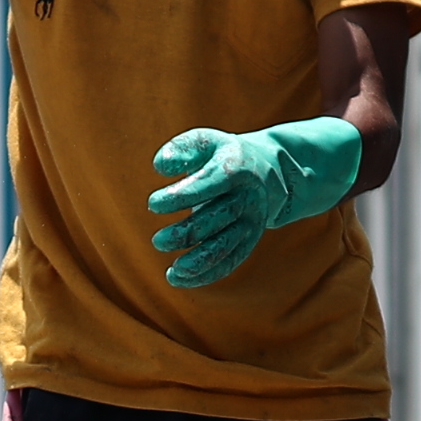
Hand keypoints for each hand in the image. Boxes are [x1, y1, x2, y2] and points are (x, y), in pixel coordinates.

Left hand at [147, 118, 362, 287]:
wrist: (267, 172)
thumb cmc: (223, 155)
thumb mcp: (205, 141)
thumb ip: (180, 148)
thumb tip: (160, 166)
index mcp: (236, 168)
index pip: (209, 184)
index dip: (180, 196)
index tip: (153, 204)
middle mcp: (248, 198)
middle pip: (216, 220)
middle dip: (185, 234)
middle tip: (158, 241)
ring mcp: (251, 222)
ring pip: (225, 247)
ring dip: (198, 262)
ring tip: (172, 271)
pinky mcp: (249, 241)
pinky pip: (230, 262)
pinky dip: (206, 275)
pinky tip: (179, 279)